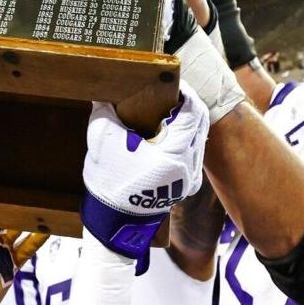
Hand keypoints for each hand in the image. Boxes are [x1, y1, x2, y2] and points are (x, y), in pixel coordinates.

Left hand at [0, 193, 47, 304]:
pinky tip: (51, 225)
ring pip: (19, 229)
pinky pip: (28, 248)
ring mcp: (0, 251)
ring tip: (42, 199)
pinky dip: (39, 237)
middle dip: (12, 202)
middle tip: (25, 181)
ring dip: (29, 217)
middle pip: (2, 217)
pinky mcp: (12, 264)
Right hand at [81, 87, 208, 259]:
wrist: (113, 222)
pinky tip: (167, 132)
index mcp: (175, 154)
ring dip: (187, 120)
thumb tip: (103, 92)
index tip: (171, 82)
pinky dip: (185, 137)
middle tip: (170, 92)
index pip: (193, 111)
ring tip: (167, 109)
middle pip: (201, 122)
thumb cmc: (109, 182)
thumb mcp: (103, 141)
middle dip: (187, 104)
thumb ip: (104, 111)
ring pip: (199, 137)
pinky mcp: (187, 184)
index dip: (184, 92)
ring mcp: (191, 177)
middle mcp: (190, 166)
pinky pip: (194, 152)